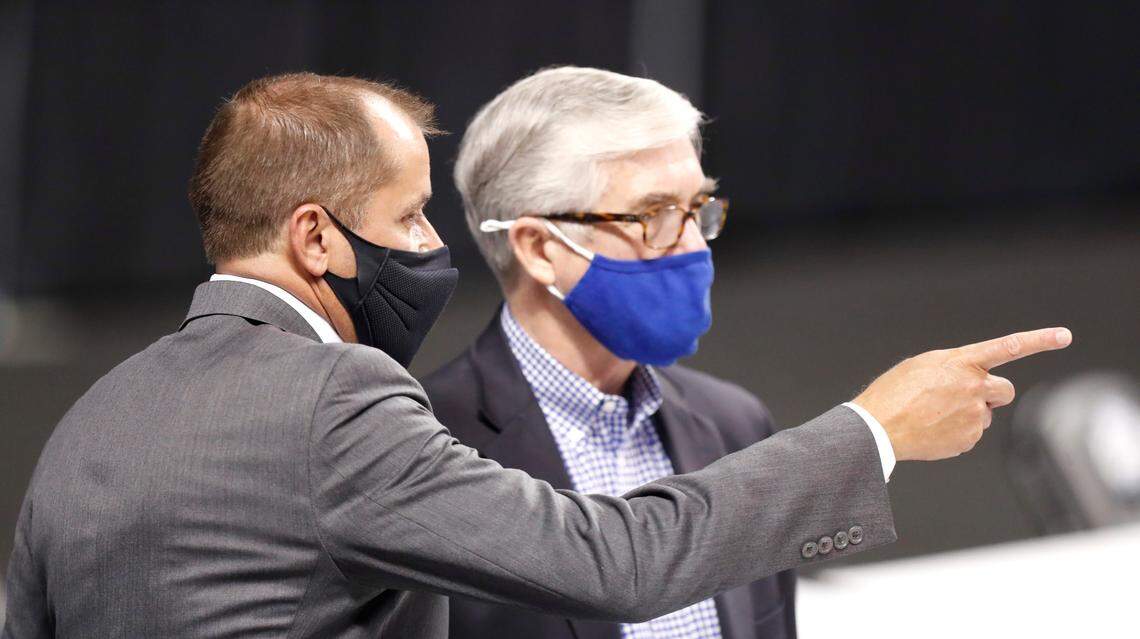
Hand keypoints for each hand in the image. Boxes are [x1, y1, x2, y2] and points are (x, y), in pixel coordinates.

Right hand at [853, 327, 1071, 460]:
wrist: (879, 427)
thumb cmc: (894, 394)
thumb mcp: (923, 366)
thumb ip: (955, 367)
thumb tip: (974, 381)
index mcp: (961, 362)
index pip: (1009, 346)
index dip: (1039, 340)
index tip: (1064, 336)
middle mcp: (973, 386)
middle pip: (1005, 390)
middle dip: (993, 395)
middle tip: (967, 398)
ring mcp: (974, 415)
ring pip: (986, 414)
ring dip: (970, 414)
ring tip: (936, 415)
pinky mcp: (969, 439)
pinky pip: (973, 435)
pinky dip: (957, 433)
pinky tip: (934, 429)